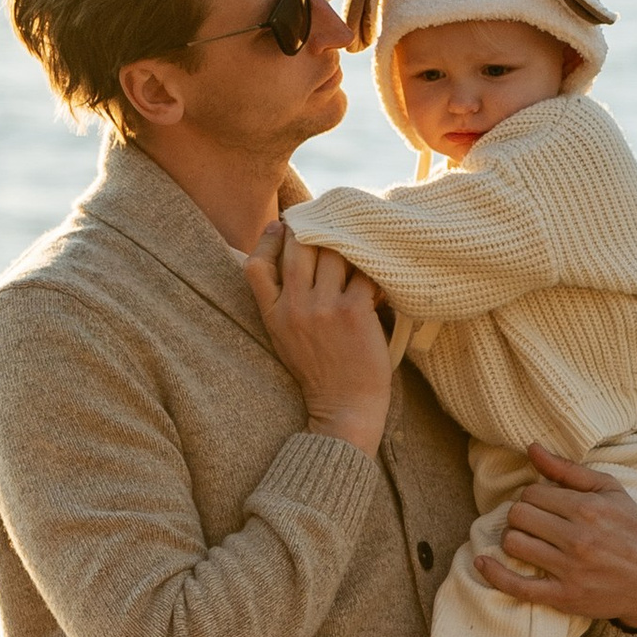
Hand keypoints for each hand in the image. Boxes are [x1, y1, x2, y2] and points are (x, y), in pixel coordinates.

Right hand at [242, 226, 392, 451]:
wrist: (344, 409)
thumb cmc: (320, 371)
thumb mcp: (284, 337)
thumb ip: (281, 301)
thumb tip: (290, 255)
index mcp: (273, 314)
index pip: (255, 265)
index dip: (269, 239)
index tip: (286, 227)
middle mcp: (294, 307)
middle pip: (298, 246)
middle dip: (316, 231)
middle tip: (335, 229)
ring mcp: (323, 308)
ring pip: (334, 252)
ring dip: (350, 249)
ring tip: (361, 257)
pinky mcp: (354, 312)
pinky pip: (364, 272)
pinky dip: (375, 272)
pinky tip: (382, 282)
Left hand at [473, 446, 636, 626]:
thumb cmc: (631, 530)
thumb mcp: (609, 492)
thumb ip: (568, 470)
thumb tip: (531, 447)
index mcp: (588, 509)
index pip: (532, 494)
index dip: (531, 498)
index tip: (542, 506)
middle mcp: (578, 538)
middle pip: (519, 516)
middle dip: (520, 516)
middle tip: (533, 522)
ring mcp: (569, 569)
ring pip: (514, 544)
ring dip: (513, 539)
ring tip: (526, 540)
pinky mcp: (563, 597)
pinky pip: (517, 586)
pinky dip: (494, 573)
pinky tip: (482, 562)